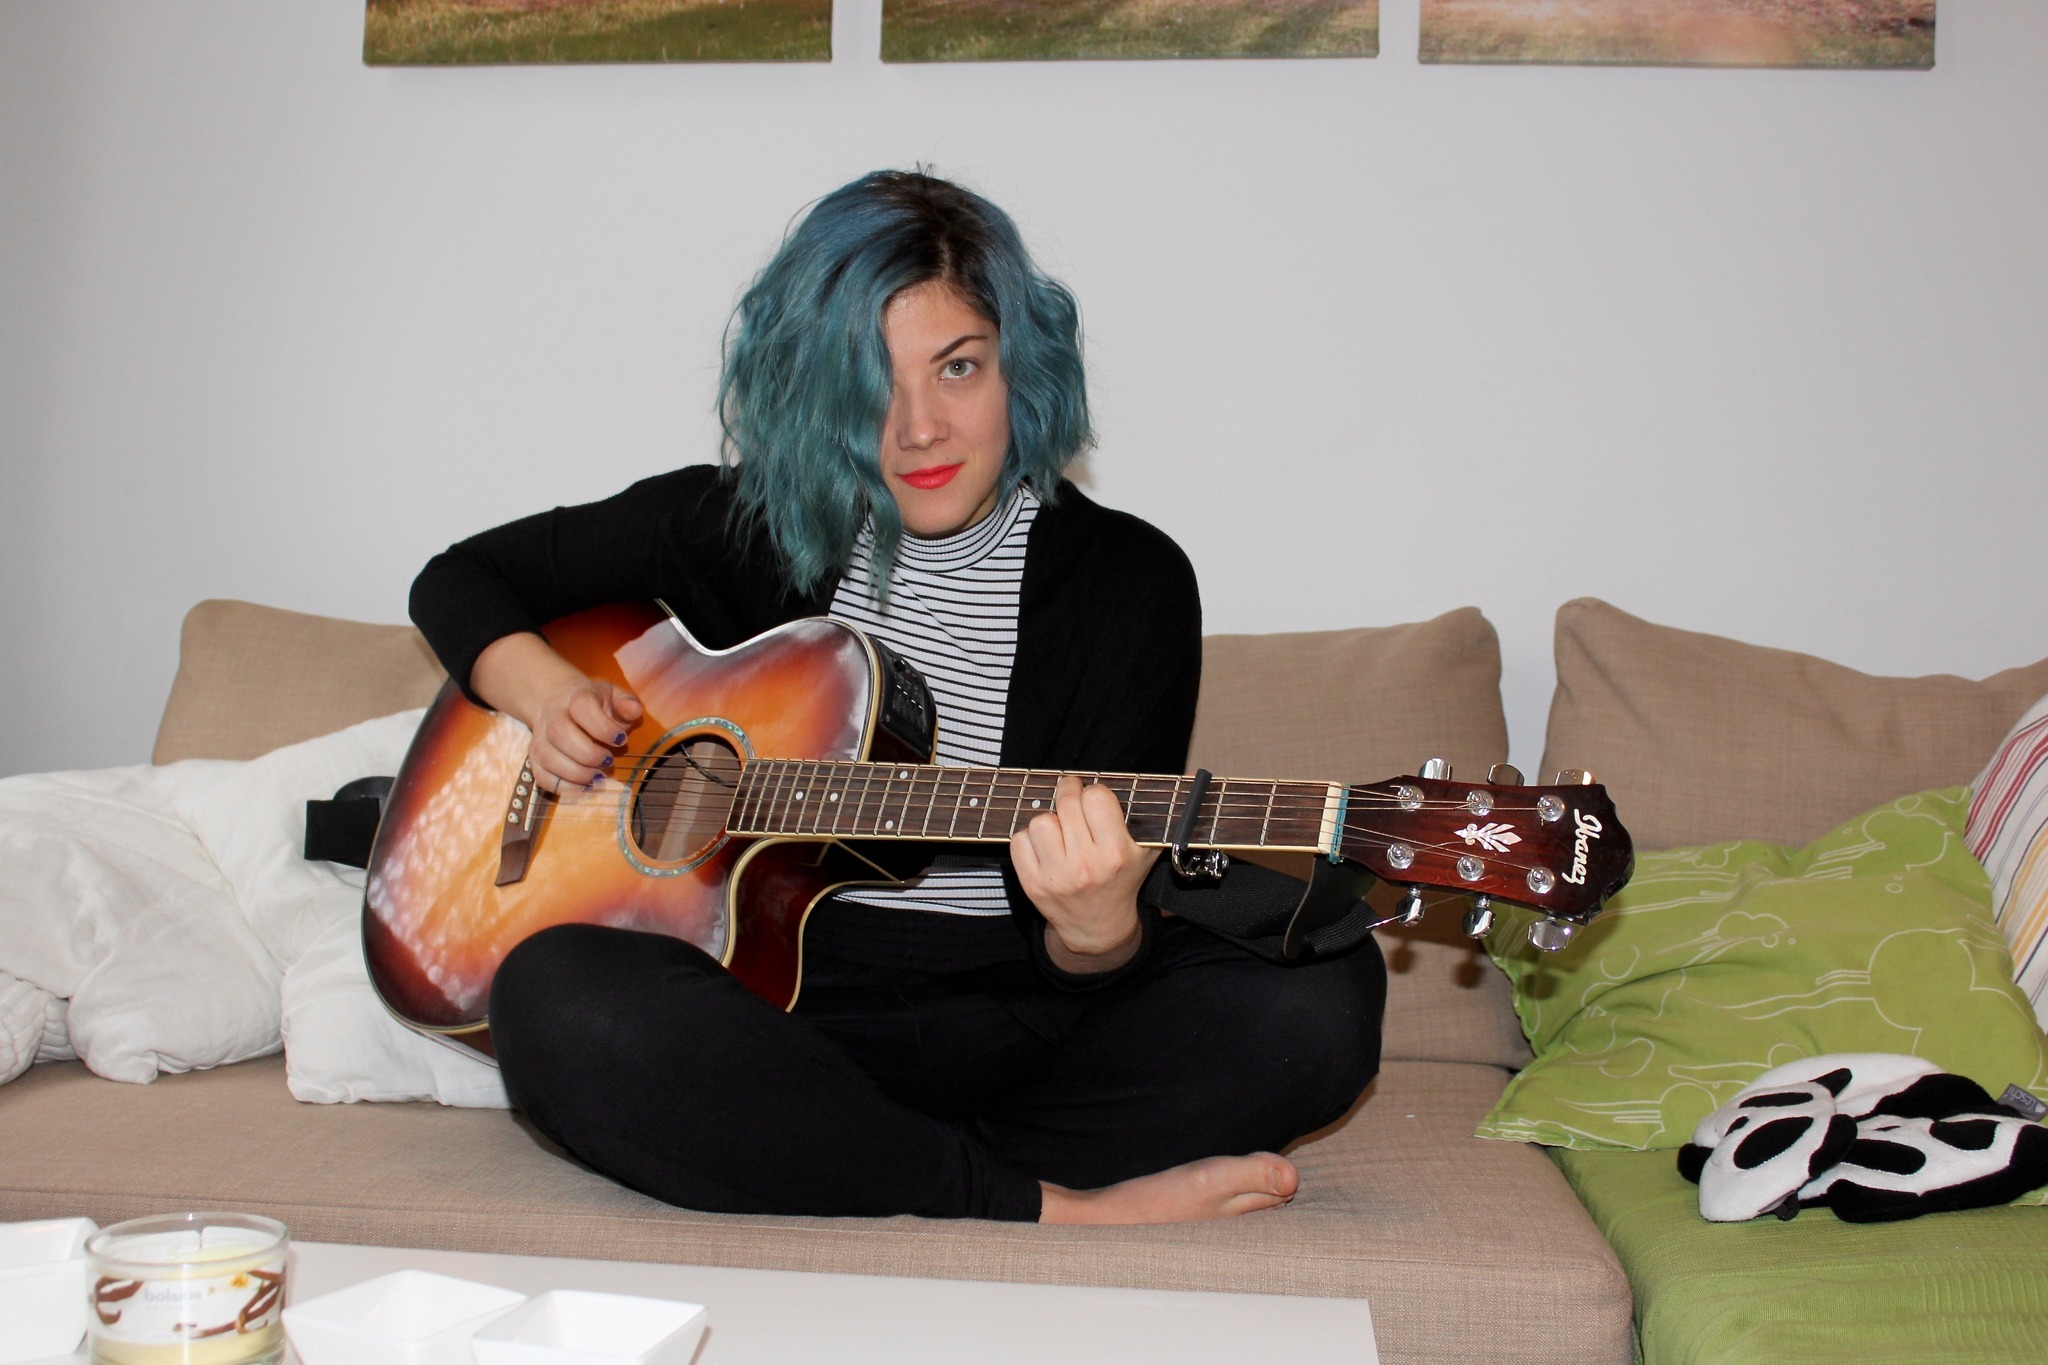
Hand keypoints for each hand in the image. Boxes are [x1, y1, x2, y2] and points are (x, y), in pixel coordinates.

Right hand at [528, 676, 642, 792]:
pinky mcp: (534, 756)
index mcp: (576, 697)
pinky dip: (562, 787)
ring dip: (575, 773)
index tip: (621, 740)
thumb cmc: (595, 705)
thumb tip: (635, 710)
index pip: (583, 707)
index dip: (603, 727)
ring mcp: (540, 736)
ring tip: (598, 777)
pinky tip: (584, 788)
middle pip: (559, 732)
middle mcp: (553, 715)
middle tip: (608, 761)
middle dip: (588, 753)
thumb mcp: (614, 696)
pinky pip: (541, 775)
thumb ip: (626, 703)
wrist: (559, 702)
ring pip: (547, 756)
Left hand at [1010, 775, 1158, 971]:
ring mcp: (1056, 876)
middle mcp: (1085, 864)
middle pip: (1066, 803)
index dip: (1094, 792)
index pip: (1096, 797)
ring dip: (1050, 820)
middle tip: (1071, 794)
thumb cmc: (1121, 879)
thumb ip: (1144, 819)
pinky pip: (1019, 841)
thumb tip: (1130, 785)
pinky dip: (1029, 838)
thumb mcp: (1145, 851)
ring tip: (1060, 828)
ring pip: (1040, 821)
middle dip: (1069, 792)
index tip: (1094, 798)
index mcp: (1115, 852)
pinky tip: (1045, 846)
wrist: (1099, 926)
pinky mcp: (1033, 884)